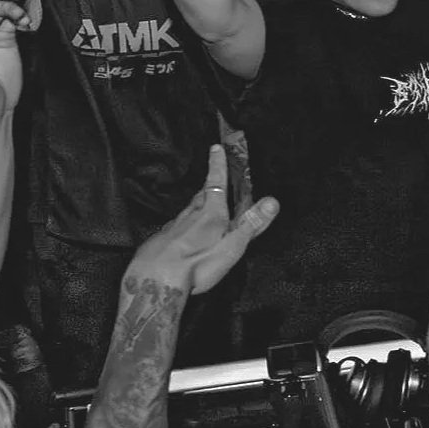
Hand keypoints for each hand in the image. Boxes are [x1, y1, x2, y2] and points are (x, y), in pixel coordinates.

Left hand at [127, 145, 279, 296]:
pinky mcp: (161, 241)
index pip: (216, 183)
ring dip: (195, 207)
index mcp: (210, 214)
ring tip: (200, 206)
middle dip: (207, 188)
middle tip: (211, 180)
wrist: (155, 278)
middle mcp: (190, 215)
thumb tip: (273, 201)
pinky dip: (182, 227)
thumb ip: (251, 223)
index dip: (217, 165)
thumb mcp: (232, 245)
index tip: (216, 148)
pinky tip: (182, 235)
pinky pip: (175, 228)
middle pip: (200, 196)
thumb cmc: (197, 263)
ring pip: (187, 212)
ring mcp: (173, 227)